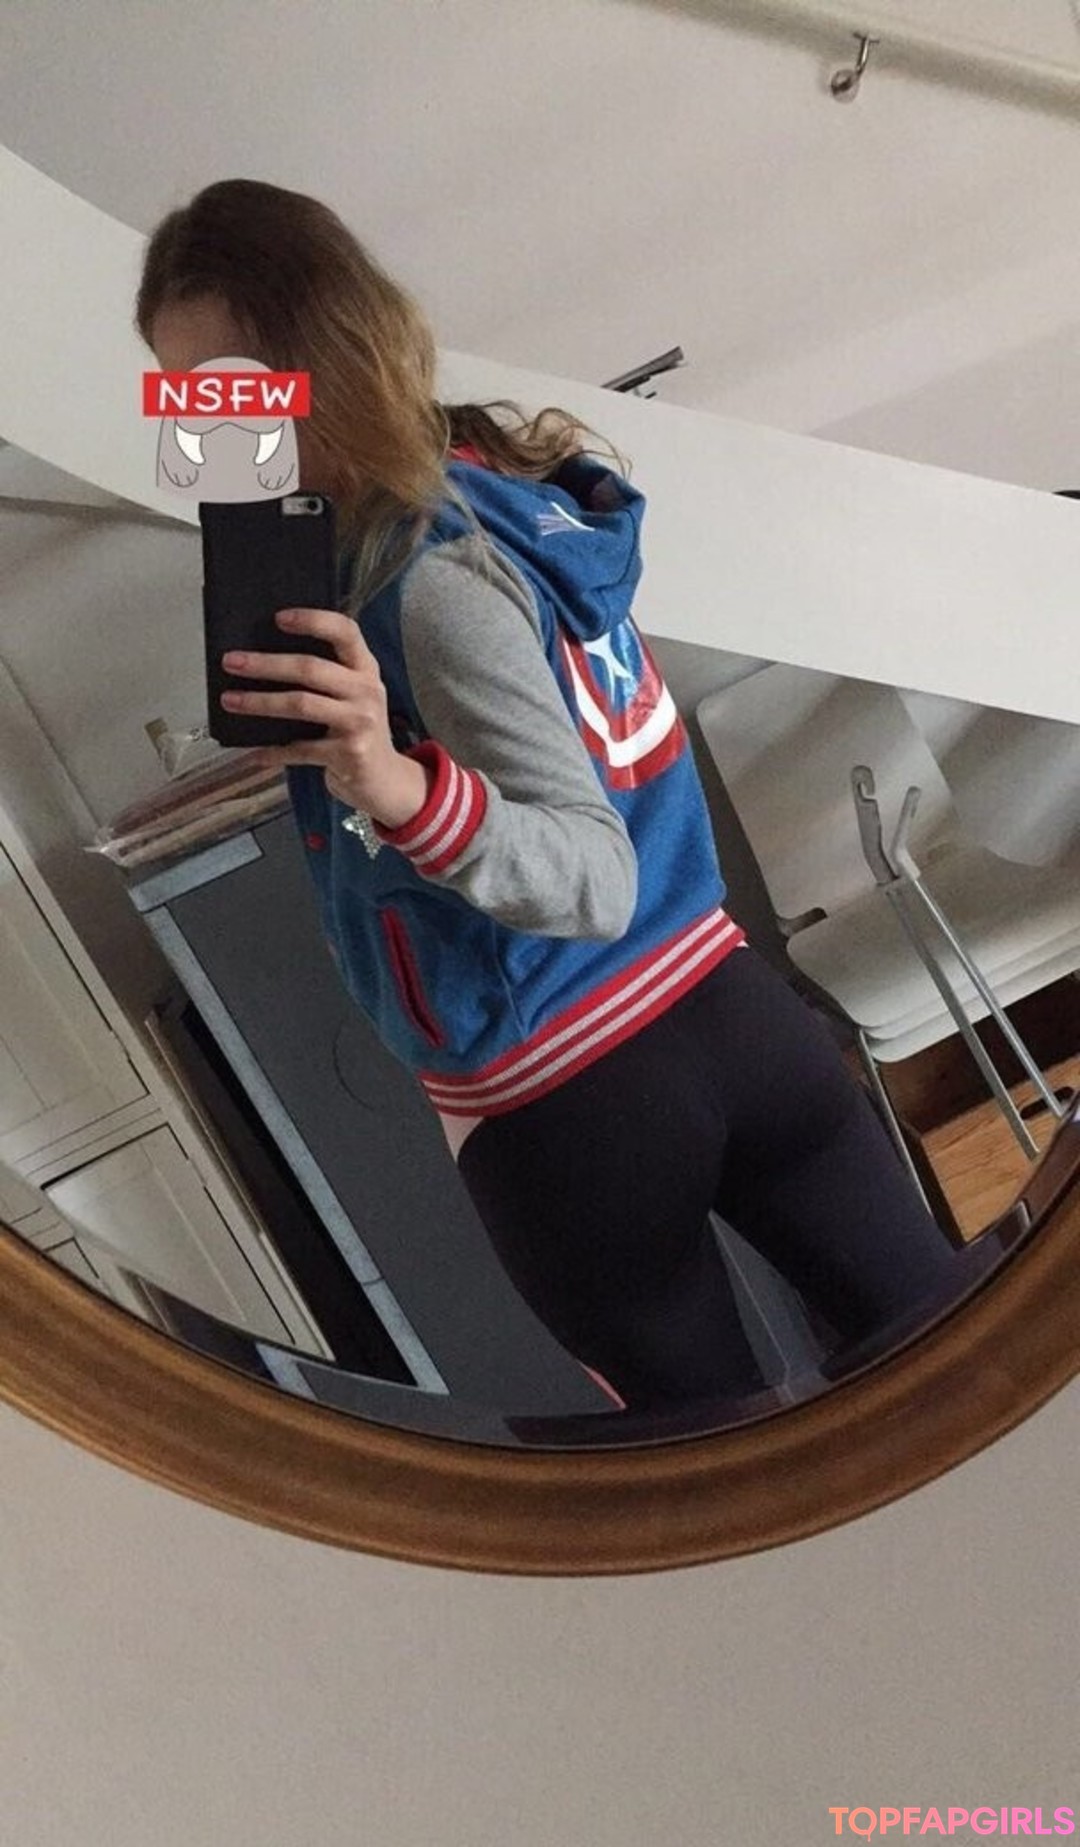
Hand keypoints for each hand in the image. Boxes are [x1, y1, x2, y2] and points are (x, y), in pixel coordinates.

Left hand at [220, 607, 430, 828]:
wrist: (384, 778)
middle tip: (231, 662)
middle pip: (310, 668)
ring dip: (260, 703)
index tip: (278, 618)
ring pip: (301, 704)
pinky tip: (253, 754)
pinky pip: (301, 750)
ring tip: (230, 700)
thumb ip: (325, 676)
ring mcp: (360, 723)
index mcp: (365, 668)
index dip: (313, 620)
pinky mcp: (350, 754)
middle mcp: (366, 691)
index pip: (345, 632)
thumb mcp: (352, 695)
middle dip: (266, 664)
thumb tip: (263, 660)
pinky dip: (274, 752)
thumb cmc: (356, 729)